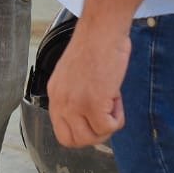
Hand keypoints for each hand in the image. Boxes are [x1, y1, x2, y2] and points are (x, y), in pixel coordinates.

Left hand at [47, 16, 130, 147]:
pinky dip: (118, 117)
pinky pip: (109, 127)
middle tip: (106, 114)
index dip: (82, 132)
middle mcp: (60, 101)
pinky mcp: (93, 103)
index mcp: (55, 94)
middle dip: (95, 134)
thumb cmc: (94, 46)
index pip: (61, 132)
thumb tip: (89, 117)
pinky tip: (116, 95)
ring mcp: (75, 103)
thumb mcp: (74, 75)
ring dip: (108, 126)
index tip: (94, 119)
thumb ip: (75, 97)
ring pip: (92, 138)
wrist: (102, 31)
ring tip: (111, 101)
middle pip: (74, 141)